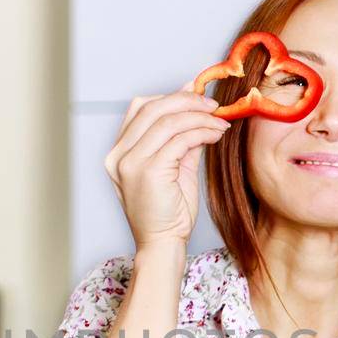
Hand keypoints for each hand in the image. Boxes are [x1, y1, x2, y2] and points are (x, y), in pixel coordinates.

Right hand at [104, 80, 230, 250]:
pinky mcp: (149, 171)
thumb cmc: (168, 211)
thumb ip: (180, 137)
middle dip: (187, 101)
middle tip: (213, 106)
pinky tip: (216, 135)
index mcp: (118, 153)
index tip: (196, 94)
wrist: (162, 244)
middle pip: (153, 108)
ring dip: (199, 117)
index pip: (140, 108)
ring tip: (219, 122)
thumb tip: (194, 106)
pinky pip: (180, 139)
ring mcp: (130, 163)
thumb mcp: (173, 166)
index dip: (170, 96)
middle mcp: (118, 156)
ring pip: (168, 121)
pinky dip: (202, 132)